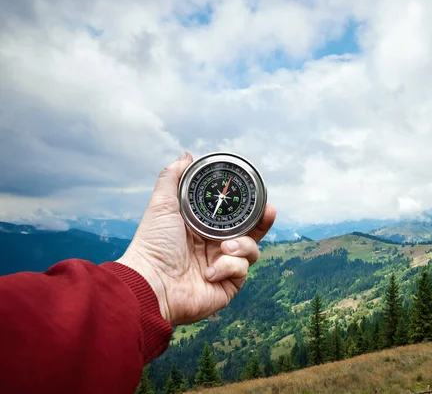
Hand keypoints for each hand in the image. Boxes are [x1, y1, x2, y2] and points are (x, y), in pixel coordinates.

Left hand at [117, 152, 275, 325]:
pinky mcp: (227, 286)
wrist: (151, 283)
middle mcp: (215, 247)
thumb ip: (173, 177)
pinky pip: (242, 270)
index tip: (258, 195)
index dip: (248, 206)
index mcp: (203, 229)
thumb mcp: (162, 205)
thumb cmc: (153, 245)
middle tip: (268, 211)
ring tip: (225, 247)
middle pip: (250, 232)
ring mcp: (223, 267)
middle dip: (263, 222)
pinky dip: (228, 267)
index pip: (233, 215)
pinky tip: (210, 272)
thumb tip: (186, 155)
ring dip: (242, 246)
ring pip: (251, 251)